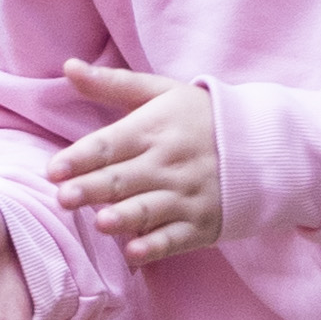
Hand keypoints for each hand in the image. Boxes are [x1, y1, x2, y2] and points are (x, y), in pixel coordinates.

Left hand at [53, 65, 224, 261]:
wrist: (267, 144)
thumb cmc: (201, 117)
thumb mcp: (162, 92)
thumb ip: (113, 83)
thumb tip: (68, 67)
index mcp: (156, 129)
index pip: (112, 144)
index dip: (82, 157)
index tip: (53, 170)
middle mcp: (171, 163)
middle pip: (124, 178)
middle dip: (93, 189)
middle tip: (63, 198)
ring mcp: (188, 195)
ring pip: (150, 209)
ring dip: (125, 217)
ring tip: (100, 222)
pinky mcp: (202, 224)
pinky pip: (175, 238)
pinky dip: (156, 246)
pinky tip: (134, 253)